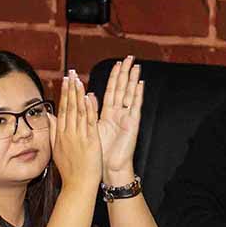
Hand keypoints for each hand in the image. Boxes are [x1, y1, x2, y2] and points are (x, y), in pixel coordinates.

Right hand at [51, 71, 102, 189]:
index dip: (65, 94)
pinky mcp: (90, 141)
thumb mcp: (56, 150)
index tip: (66, 81)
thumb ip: (52, 132)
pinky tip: (88, 97)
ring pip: (78, 111)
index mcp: (61, 135)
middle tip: (71, 73)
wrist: (77, 185)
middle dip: (70, 89)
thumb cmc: (70, 171)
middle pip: (69, 107)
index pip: (63, 110)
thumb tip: (48, 116)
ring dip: (78, 94)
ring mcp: (78, 136)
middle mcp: (68, 133)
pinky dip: (88, 109)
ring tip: (78, 79)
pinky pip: (89, 122)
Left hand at [96, 57, 143, 185]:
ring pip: (130, 94)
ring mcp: (127, 117)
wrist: (110, 168)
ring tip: (135, 65)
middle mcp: (119, 113)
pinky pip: (135, 106)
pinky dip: (138, 95)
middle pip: (122, 88)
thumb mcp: (91, 130)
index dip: (113, 77)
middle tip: (129, 58)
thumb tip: (85, 97)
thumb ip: (88, 113)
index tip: (116, 64)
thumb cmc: (101, 153)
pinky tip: (141, 83)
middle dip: (125, 73)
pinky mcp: (133, 123)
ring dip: (132, 79)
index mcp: (108, 114)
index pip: (111, 91)